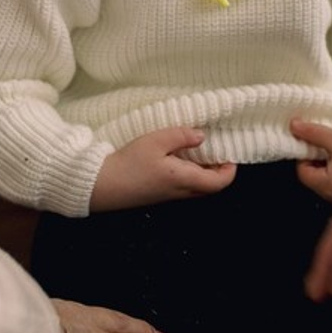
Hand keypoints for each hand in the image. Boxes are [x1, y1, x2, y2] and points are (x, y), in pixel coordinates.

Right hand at [89, 127, 236, 211]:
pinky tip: (178, 156)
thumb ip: (181, 136)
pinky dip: (189, 173)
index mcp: (184, 180)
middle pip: (209, 188)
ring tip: (200, 149)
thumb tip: (202, 137)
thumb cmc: (129, 163)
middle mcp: (179, 192)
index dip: (230, 170)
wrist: (100, 186)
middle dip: (219, 170)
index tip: (230, 153)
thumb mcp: (156, 141)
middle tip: (218, 149)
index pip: (219, 184)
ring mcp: (168, 196)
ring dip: (203, 171)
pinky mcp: (157, 195)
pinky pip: (182, 187)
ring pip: (196, 188)